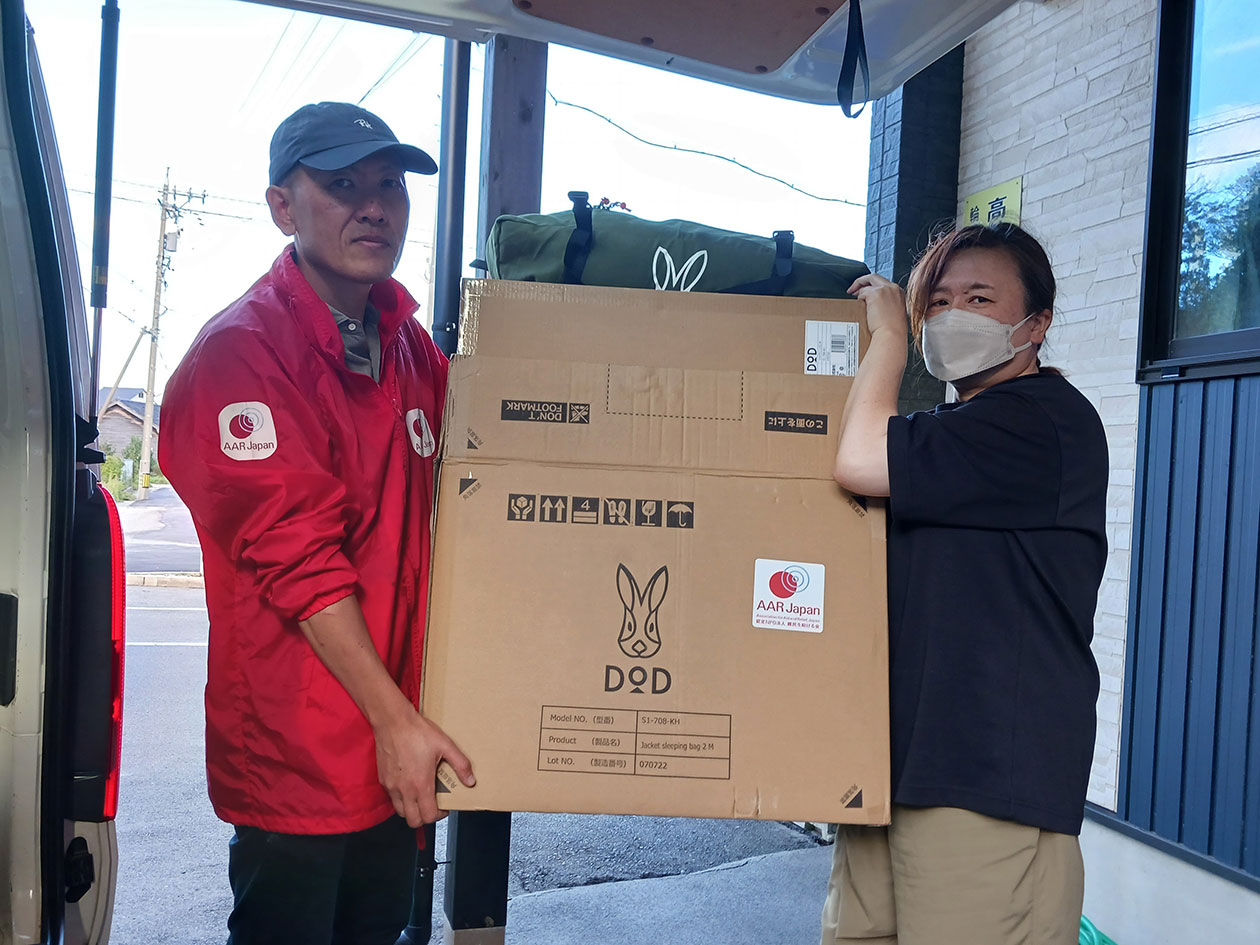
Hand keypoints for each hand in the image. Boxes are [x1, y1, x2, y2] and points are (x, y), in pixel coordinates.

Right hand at [373, 707, 474, 825]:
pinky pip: (392, 798)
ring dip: (412, 809)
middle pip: (413, 821)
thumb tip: (470, 780)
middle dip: (425, 817)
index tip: (444, 807)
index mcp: (421, 784)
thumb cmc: (417, 732)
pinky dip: (401, 798)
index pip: (429, 816)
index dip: (440, 816)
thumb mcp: (445, 745)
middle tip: (433, 805)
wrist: (393, 721)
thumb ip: (460, 764)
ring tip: (421, 796)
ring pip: (401, 811)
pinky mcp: (383, 779)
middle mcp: (404, 790)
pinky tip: (409, 784)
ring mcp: (391, 786)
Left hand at [847, 273, 908, 337]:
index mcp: (899, 293)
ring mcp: (884, 290)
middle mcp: (893, 288)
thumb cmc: (893, 330)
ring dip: (858, 288)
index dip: (873, 286)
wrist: (891, 335)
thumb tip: (875, 304)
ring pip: (868, 282)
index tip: (866, 291)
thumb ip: (887, 305)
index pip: (884, 284)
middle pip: (875, 277)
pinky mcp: (875, 293)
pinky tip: (857, 304)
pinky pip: (862, 292)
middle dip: (863, 280)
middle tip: (853, 288)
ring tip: (852, 295)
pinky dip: (858, 298)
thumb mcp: (894, 313)